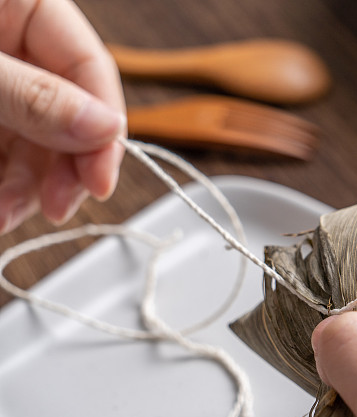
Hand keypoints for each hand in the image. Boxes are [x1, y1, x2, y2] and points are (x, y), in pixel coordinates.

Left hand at [0, 0, 125, 233]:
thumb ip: (32, 95)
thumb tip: (105, 128)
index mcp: (23, 4)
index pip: (90, 68)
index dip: (103, 131)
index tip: (99, 184)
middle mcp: (12, 41)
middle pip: (64, 112)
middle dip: (59, 168)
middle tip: (55, 208)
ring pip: (30, 138)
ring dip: (24, 185)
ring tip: (4, 216)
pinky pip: (0, 147)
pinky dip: (1, 180)